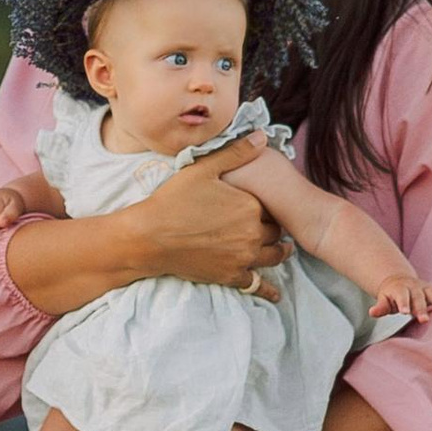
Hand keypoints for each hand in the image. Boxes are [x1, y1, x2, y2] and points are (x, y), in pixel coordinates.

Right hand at [132, 140, 286, 293]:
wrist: (148, 238)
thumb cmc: (173, 201)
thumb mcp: (203, 169)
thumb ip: (236, 153)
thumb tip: (261, 136)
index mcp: (251, 207)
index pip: (274, 206)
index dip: (270, 204)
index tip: (266, 202)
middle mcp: (252, 234)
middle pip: (275, 231)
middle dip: (275, 227)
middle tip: (273, 225)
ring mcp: (242, 258)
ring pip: (273, 256)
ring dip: (279, 253)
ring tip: (283, 250)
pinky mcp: (230, 276)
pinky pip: (256, 285)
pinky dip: (267, 290)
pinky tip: (275, 294)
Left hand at [371, 276, 431, 319]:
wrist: (399, 281)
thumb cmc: (391, 295)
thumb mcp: (383, 299)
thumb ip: (380, 307)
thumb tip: (372, 312)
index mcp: (400, 288)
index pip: (401, 296)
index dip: (403, 303)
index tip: (404, 312)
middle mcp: (415, 287)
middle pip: (419, 297)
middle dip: (422, 308)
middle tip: (424, 320)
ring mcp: (427, 289)